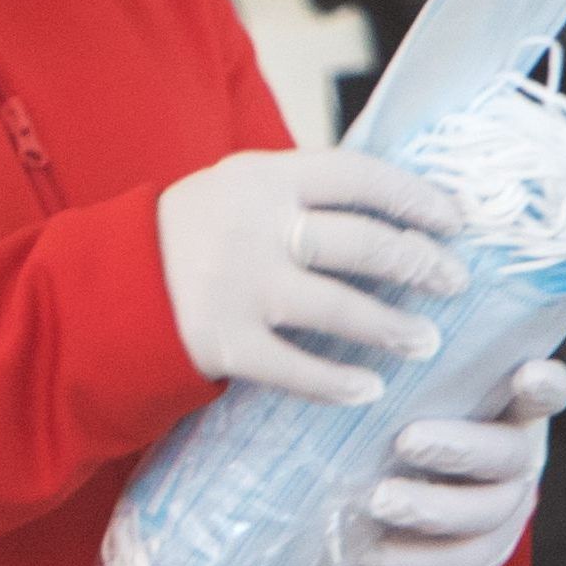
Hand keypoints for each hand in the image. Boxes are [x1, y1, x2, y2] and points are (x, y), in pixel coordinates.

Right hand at [156, 148, 466, 405]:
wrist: (109, 284)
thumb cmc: (198, 230)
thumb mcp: (243, 186)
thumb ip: (305, 191)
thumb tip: (397, 205)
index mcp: (266, 176)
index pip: (357, 176)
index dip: (413, 197)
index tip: (456, 220)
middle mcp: (257, 227)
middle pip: (358, 242)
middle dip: (417, 263)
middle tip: (455, 282)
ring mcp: (239, 287)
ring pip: (335, 307)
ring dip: (389, 327)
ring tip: (427, 341)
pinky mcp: (223, 343)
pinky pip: (294, 368)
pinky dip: (335, 381)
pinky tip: (369, 390)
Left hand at [351, 358, 565, 565]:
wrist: (435, 482)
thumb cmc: (429, 408)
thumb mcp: (438, 381)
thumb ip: (427, 361)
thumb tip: (380, 313)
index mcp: (520, 406)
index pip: (551, 390)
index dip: (546, 385)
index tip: (528, 372)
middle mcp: (524, 456)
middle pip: (506, 456)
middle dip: (457, 449)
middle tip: (406, 440)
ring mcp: (509, 508)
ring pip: (483, 515)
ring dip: (429, 508)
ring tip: (378, 500)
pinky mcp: (487, 552)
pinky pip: (456, 562)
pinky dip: (411, 556)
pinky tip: (369, 545)